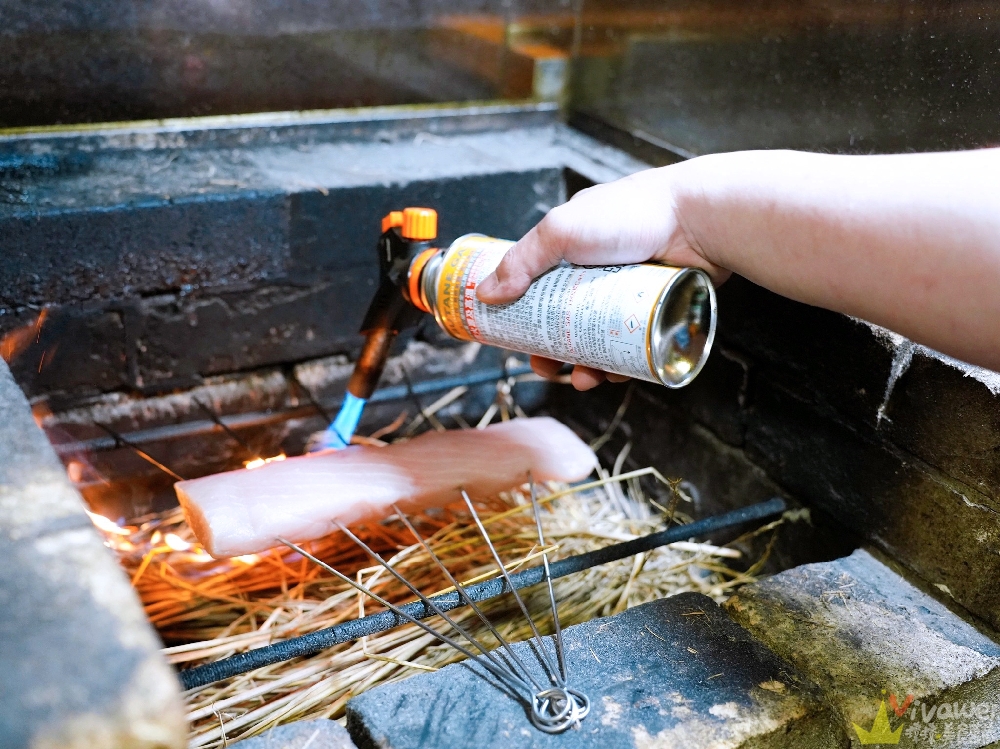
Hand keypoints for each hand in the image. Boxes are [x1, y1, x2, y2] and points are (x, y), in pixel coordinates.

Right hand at [475, 165, 729, 389]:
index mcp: (573, 247)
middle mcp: (599, 269)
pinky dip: (621, 364)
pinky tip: (614, 374)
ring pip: (600, 338)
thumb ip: (521, 260)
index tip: (517, 340)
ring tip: (585, 378)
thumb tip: (486, 294)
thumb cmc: (632, 213)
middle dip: (554, 350)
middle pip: (567, 320)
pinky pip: (633, 346)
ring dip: (587, 365)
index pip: (539, 287)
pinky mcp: (656, 310)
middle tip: (548, 368)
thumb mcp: (562, 231)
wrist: (698, 220)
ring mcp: (629, 292)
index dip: (525, 316)